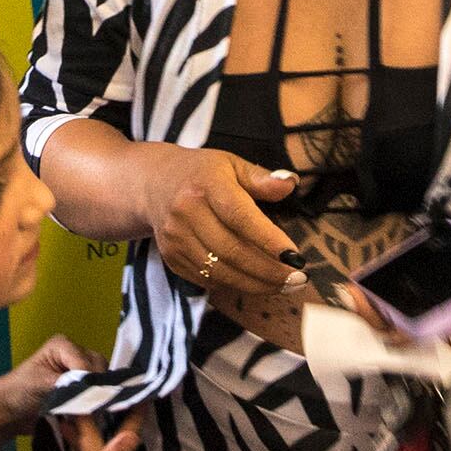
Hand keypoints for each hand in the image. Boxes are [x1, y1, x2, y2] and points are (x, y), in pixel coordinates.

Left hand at [0, 334, 97, 445]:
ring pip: (101, 384)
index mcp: (63, 345)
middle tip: (91, 409)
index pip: (87, 362)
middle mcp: (74, 354)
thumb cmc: (17, 392)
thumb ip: (68, 386)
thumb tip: (93, 394)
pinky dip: (94, 405)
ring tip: (90, 414)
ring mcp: (78, 372)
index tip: (91, 401)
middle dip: (96, 389)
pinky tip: (88, 416)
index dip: (90, 381)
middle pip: (99, 370)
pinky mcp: (80, 389)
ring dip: (97, 399)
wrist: (6, 412)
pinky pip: (96, 395)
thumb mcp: (42, 384)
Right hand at [137, 140, 302, 316]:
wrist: (152, 184)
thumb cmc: (201, 174)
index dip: (269, 240)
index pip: (240, 217)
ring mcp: (176, 238)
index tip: (295, 257)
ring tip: (283, 285)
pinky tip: (255, 283)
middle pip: (232, 251)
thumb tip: (289, 184)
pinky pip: (207, 280)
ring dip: (255, 284)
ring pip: (220, 272)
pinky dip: (234, 285)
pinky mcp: (171, 257)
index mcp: (206, 184)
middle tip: (298, 278)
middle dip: (269, 271)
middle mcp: (186, 212)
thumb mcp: (231, 165)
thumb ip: (260, 177)